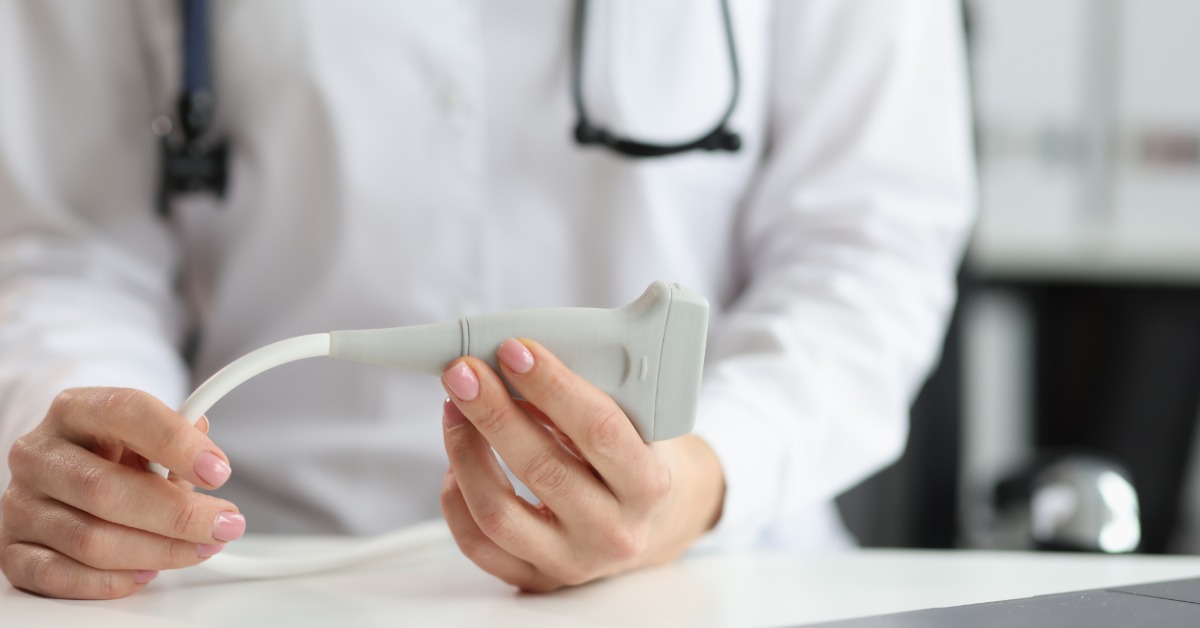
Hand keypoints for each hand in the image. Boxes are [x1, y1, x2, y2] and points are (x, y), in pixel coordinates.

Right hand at [1, 388, 243, 598]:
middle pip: (106, 489)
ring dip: (157, 552)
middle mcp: (39, 453)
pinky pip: (61, 576)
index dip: (176, 443)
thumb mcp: (149, 436)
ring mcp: (20, 503)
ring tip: (200, 548)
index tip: (219, 472)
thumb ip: (180, 440)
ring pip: (90, 540)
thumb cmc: (115, 455)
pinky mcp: (13, 550)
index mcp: (75, 409)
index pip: (126, 413)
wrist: (65, 476)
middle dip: (178, 515)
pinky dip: (113, 581)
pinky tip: (148, 572)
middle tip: (224, 525)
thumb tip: (209, 459)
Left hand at [439, 338, 723, 591]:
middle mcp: (613, 532)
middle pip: (541, 470)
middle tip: (463, 372)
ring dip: (465, 453)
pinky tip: (456, 462)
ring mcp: (572, 563)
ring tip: (453, 408)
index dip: (552, 387)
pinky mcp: (537, 580)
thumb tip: (513, 360)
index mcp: (649, 485)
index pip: (598, 431)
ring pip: (498, 513)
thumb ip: (587, 396)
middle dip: (494, 413)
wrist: (655, 522)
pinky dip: (456, 498)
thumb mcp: (638, 423)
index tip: (514, 349)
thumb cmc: (639, 457)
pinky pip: (478, 545)